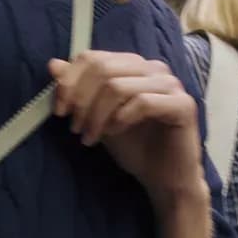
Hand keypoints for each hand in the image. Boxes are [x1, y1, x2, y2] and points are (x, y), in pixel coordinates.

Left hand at [48, 51, 204, 202]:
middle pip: (104, 69)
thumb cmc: (135, 147)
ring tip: (90, 137)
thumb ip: (79, 90)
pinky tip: (114, 133)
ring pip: (119, 86)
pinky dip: (120, 119)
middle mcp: (154, 69)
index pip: (94, 58)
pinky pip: (143, 102)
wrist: (163, 179)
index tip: (59, 110)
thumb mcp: (98, 117)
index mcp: (134, 66)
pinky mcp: (183, 105)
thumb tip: (54, 65)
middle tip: (75, 127)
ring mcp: (170, 85)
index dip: (70, 82)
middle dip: (81, 100)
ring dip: (97, 114)